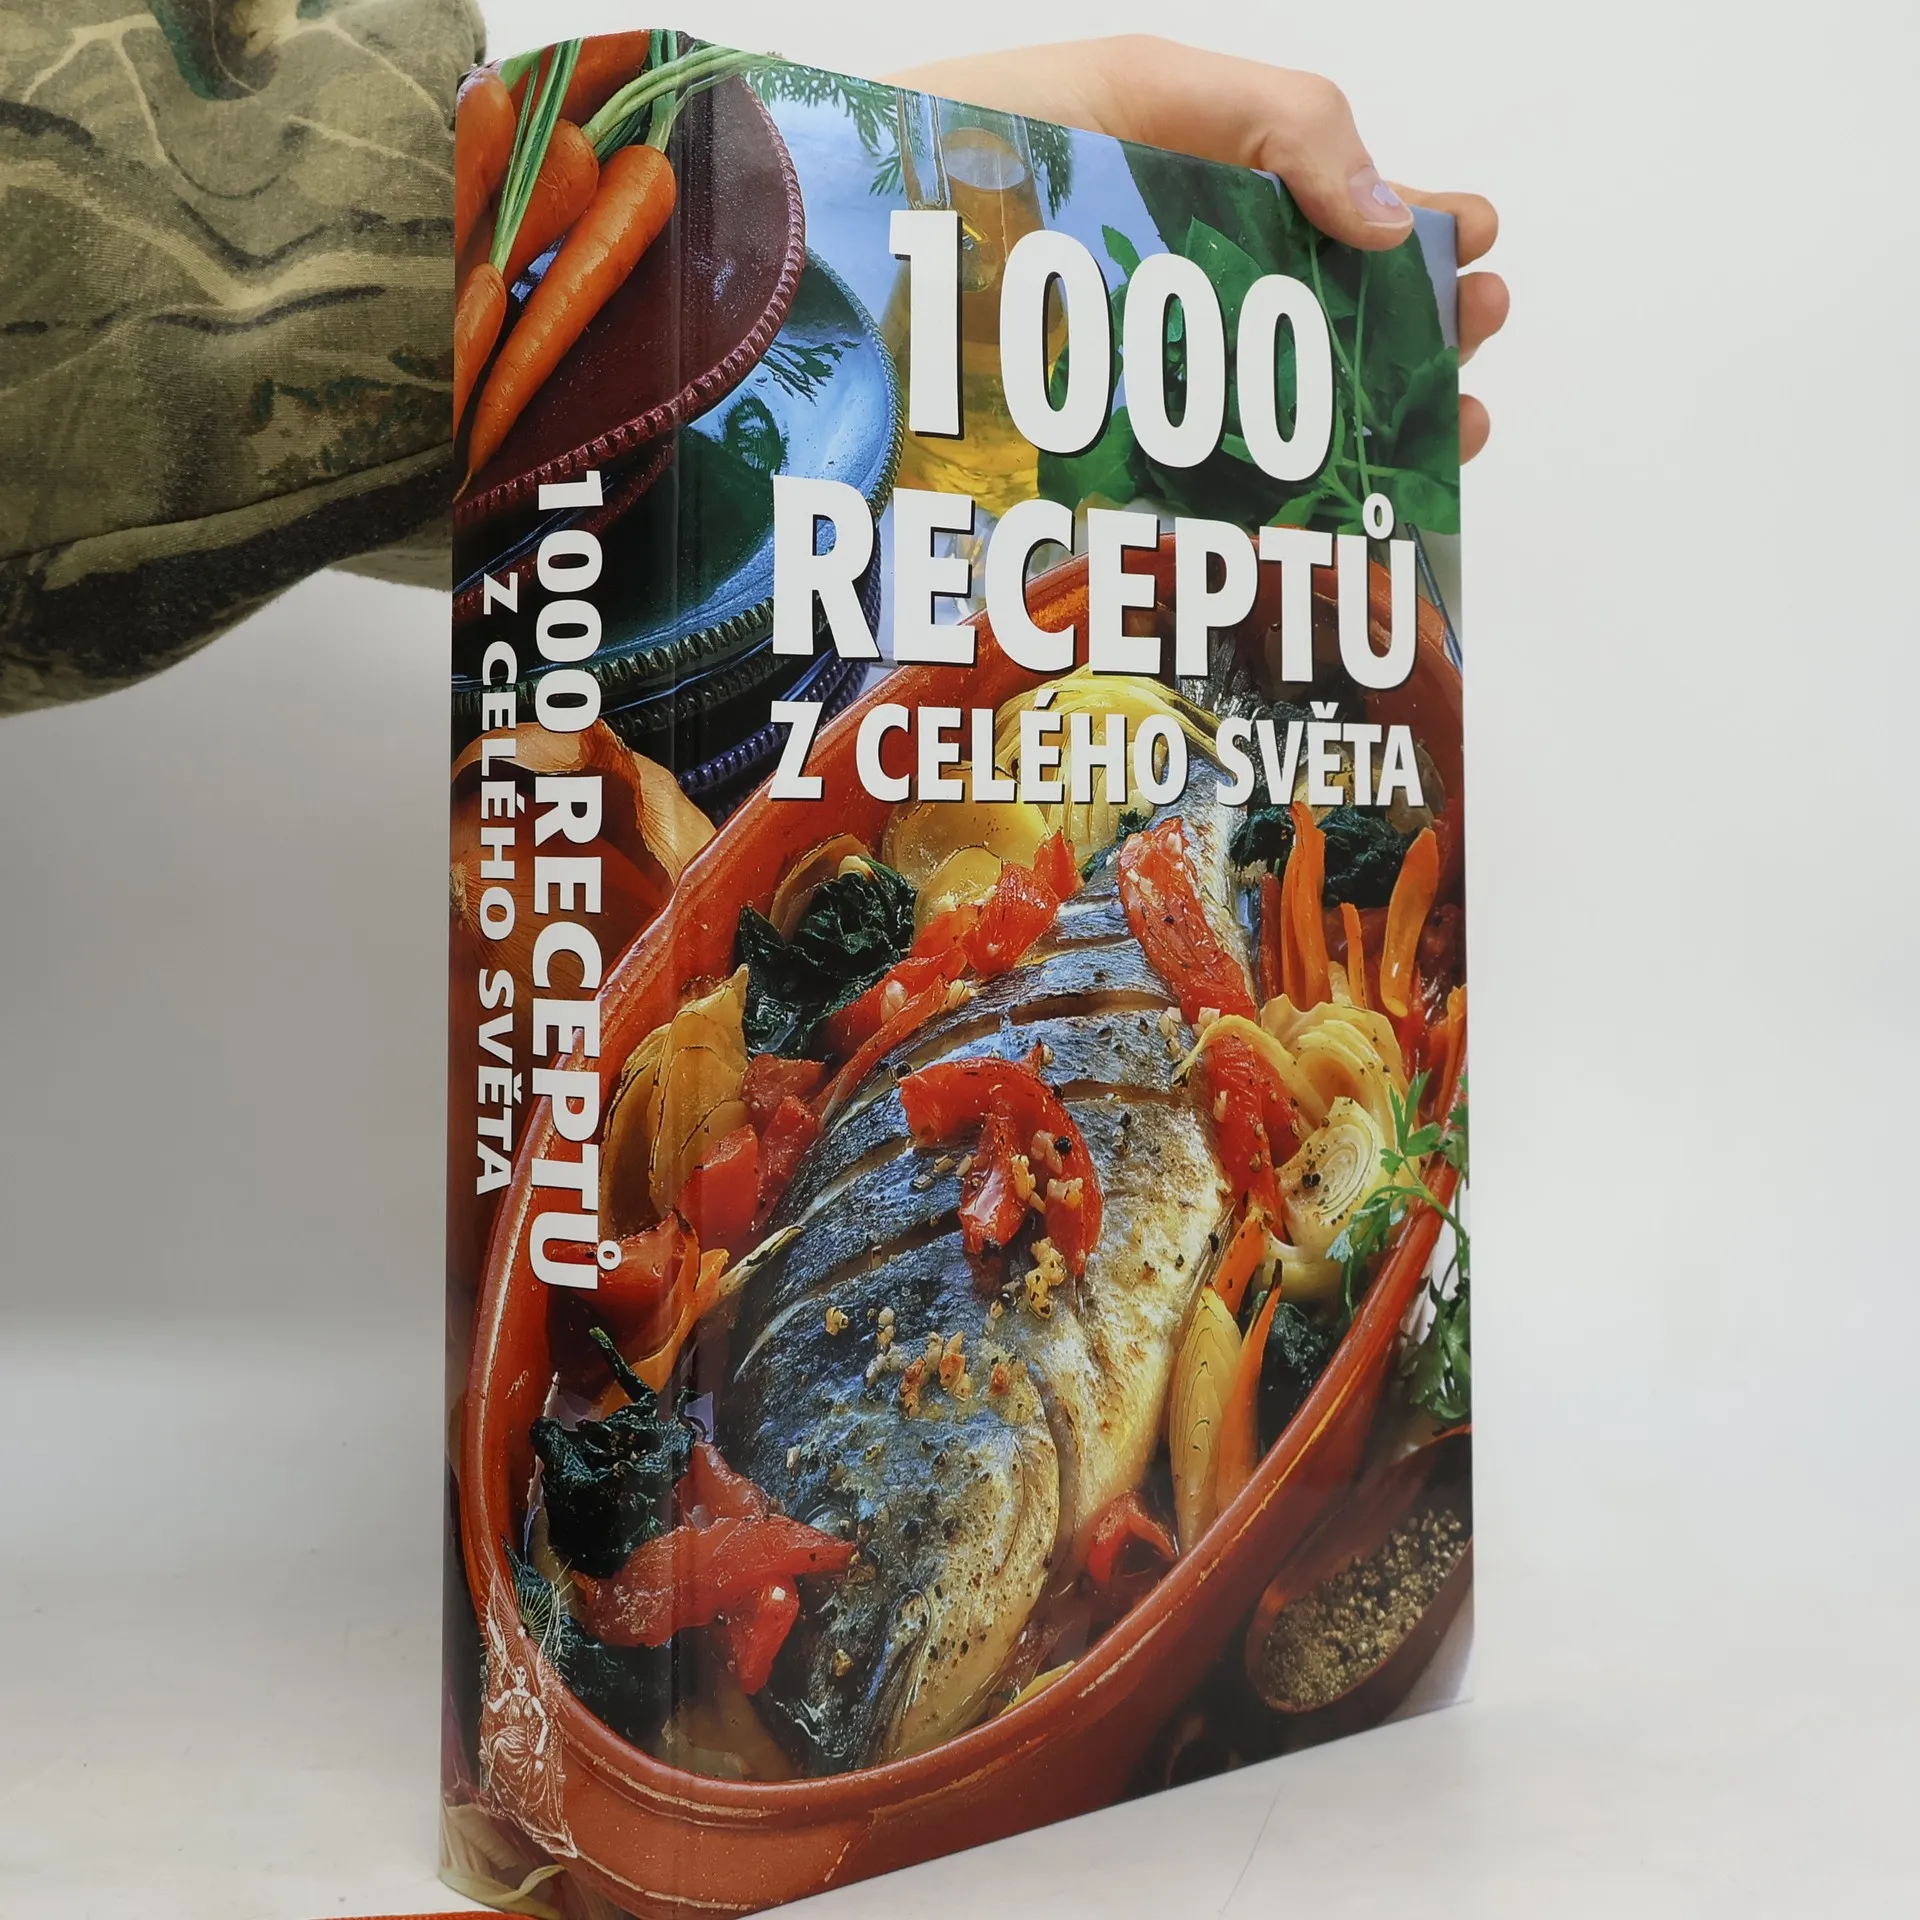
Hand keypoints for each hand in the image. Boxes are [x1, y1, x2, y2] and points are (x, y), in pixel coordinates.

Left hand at [886, 36, 1505, 459]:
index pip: (1333, 217)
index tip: (1480, 250)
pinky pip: (1201, 493)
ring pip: (1282, 419)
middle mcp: (1182, 295)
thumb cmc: (980, 137)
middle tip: (1475, 333)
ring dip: (1375, 424)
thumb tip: (1392, 218)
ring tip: (1445, 426)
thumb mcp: (1141, 85)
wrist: (846, 245)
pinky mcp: (1097, 464)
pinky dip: (1277, 508)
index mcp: (1201, 192)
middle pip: (1326, 325)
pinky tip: (1332, 510)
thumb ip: (1279, 123)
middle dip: (1419, 333)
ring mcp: (1143, 386)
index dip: (1416, 232)